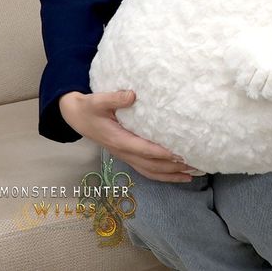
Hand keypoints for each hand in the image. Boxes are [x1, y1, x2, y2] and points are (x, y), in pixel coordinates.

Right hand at [59, 90, 194, 181]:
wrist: (77, 117)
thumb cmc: (89, 108)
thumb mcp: (97, 100)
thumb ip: (114, 98)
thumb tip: (132, 95)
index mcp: (118, 139)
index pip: (143, 149)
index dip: (160, 153)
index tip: (178, 153)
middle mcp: (123, 152)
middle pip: (151, 165)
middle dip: (173, 167)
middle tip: (194, 164)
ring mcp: (126, 156)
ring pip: (151, 171)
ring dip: (171, 174)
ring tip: (192, 174)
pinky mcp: (128, 155)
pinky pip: (148, 170)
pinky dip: (164, 175)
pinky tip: (179, 176)